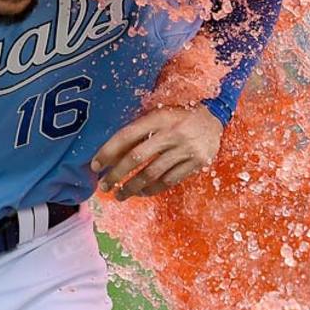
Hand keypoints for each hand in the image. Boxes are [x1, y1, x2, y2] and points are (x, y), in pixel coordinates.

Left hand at [90, 105, 223, 199]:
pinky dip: (152, 189)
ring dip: (132, 187)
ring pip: (152, 173)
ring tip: (119, 195)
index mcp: (158, 118)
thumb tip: (112, 154)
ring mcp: (185, 149)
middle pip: (137, 157)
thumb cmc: (179, 117)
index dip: (108, 151)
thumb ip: (140, 131)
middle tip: (104, 185)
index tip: (95, 165)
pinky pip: (169, 181)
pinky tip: (141, 193)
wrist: (214, 117)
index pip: (127, 136)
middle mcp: (171, 133)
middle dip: (116, 174)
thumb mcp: (159, 115)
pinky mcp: (197, 163)